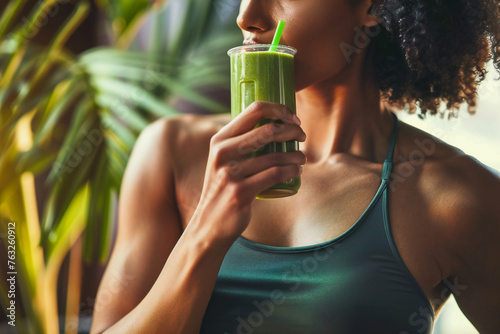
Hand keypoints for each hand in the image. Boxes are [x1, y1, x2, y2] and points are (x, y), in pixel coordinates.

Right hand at [191, 101, 306, 244]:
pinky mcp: (241, 192)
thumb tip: (272, 124)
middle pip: (268, 130)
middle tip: (301, 136)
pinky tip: (297, 171)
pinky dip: (292, 171)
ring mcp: (231, 173)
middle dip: (292, 130)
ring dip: (296, 155)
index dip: (279, 109)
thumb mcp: (223, 160)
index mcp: (220, 139)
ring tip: (302, 158)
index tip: (292, 117)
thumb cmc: (223, 188)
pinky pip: (276, 175)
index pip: (254, 110)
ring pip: (275, 156)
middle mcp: (223, 153)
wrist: (210, 224)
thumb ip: (239, 143)